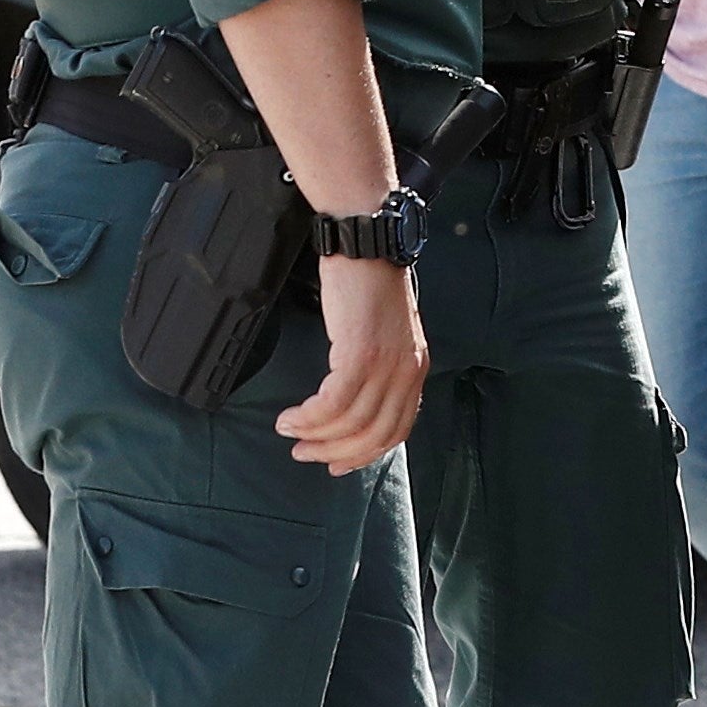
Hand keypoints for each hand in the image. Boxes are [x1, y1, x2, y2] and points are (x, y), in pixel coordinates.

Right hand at [276, 256, 427, 472]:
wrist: (367, 241)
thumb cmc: (368, 284)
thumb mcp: (385, 334)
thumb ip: (380, 370)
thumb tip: (354, 408)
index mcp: (415, 369)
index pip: (397, 429)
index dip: (365, 454)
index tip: (336, 465)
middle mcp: (407, 371)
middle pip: (375, 434)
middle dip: (337, 453)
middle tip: (306, 454)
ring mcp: (386, 363)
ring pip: (351, 422)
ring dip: (316, 436)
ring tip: (291, 433)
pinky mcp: (361, 352)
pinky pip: (333, 402)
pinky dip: (310, 417)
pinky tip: (291, 417)